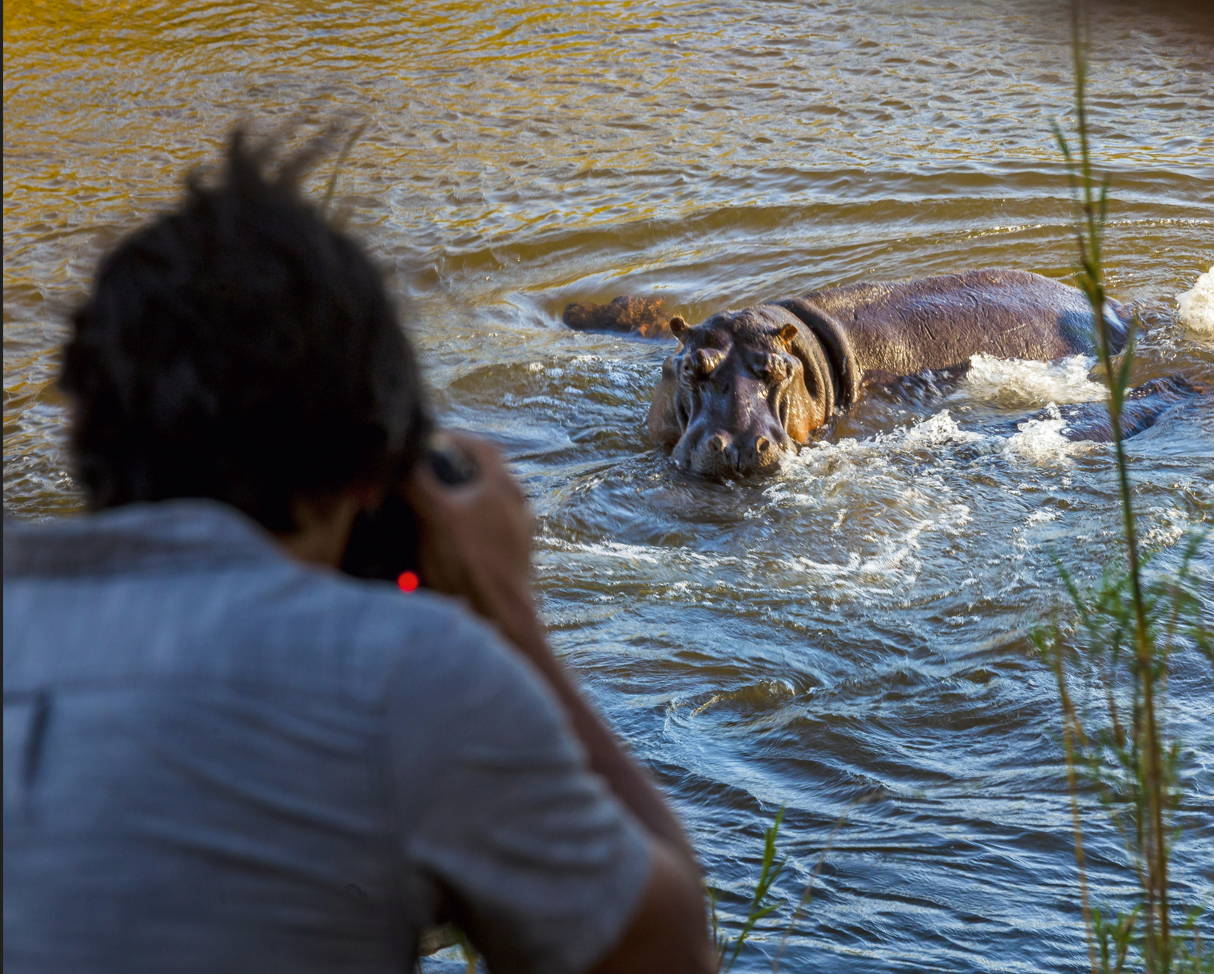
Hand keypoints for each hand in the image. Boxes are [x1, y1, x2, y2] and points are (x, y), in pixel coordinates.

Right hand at [406, 433, 544, 656]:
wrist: (500, 619)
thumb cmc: (471, 564)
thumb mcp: (436, 517)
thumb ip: (417, 484)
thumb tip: (396, 460)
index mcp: (503, 486)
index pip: (481, 446)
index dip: (453, 439)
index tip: (428, 442)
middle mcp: (517, 504)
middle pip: (483, 474)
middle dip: (452, 471)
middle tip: (424, 474)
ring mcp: (518, 532)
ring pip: (485, 504)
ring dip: (458, 501)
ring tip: (428, 507)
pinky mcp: (513, 556)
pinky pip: (486, 530)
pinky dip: (464, 526)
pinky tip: (443, 540)